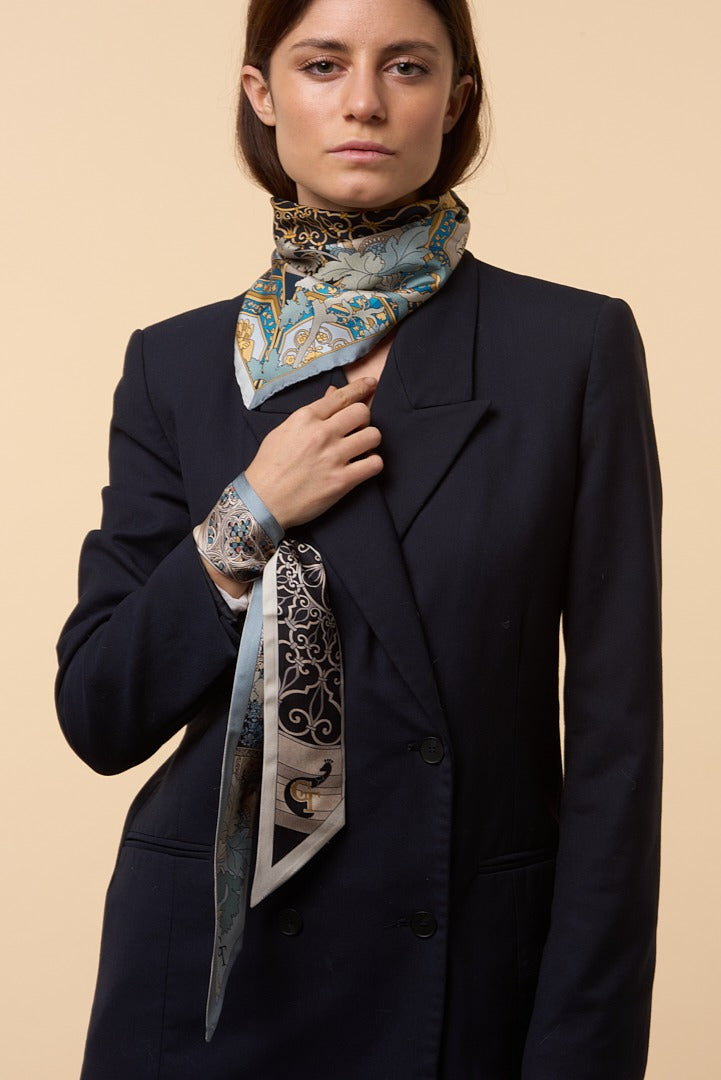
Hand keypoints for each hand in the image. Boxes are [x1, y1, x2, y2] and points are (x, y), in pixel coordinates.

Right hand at [244, 378, 382, 529]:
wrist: (262, 501)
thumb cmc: (270, 466)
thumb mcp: (284, 430)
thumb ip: (312, 413)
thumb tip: (333, 393)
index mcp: (306, 418)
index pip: (343, 396)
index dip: (361, 387)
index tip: (371, 384)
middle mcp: (321, 434)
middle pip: (362, 412)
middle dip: (363, 419)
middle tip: (357, 429)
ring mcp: (333, 457)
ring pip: (373, 436)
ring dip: (370, 441)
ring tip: (360, 449)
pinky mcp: (341, 481)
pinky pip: (374, 464)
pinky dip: (373, 464)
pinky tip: (363, 466)